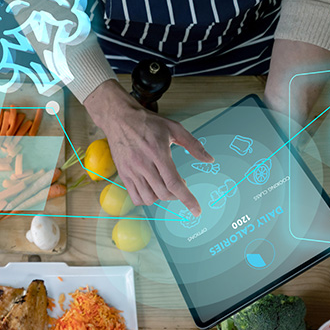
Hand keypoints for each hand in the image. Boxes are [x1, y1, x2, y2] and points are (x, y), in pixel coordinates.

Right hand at [83, 80, 212, 216]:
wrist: (119, 118)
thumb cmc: (147, 122)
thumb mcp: (174, 128)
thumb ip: (193, 145)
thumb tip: (209, 160)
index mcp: (158, 152)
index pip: (174, 183)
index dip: (187, 199)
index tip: (196, 210)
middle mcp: (143, 164)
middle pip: (163, 193)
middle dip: (176, 194)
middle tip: (180, 183)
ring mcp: (131, 171)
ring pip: (149, 198)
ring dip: (161, 197)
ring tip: (164, 184)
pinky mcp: (123, 174)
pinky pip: (135, 197)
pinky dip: (146, 198)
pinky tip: (151, 188)